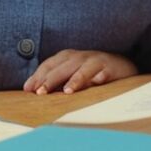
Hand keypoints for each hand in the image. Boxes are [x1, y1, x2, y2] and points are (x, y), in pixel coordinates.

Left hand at [23, 49, 137, 94]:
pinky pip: (106, 72)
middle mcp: (81, 57)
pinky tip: (97, 83)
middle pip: (64, 65)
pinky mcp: (112, 67)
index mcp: (68, 58)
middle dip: (51, 79)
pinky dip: (101, 76)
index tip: (28, 89)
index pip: (50, 64)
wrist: (121, 67)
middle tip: (40, 93)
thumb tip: (35, 93)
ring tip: (68, 91)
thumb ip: (56, 83)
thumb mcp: (71, 75)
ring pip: (84, 68)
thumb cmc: (91, 73)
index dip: (38, 76)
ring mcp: (97, 61)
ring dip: (76, 79)